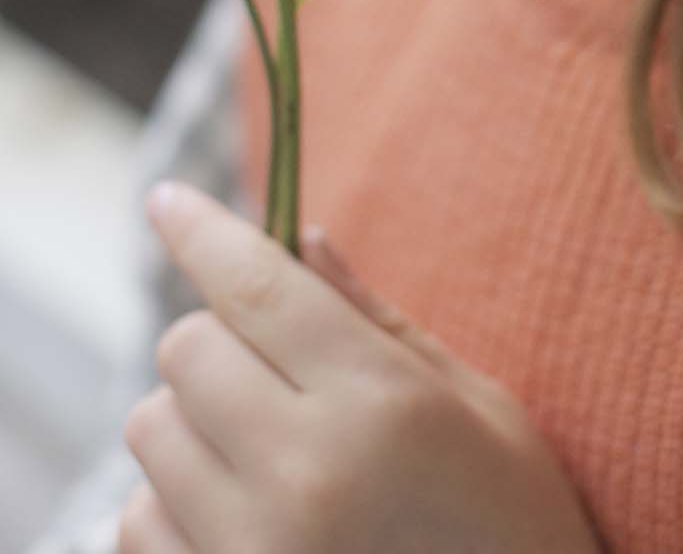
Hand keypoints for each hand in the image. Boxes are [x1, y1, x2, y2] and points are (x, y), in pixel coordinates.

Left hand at [117, 182, 602, 553]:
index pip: (257, 287)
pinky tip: (240, 513)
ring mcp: (253, 551)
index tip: (166, 198)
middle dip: (218, 336)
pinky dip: (172, 502)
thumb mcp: (475, 405)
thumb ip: (377, 321)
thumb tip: (302, 239)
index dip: (202, 230)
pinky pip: (136, 523)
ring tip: (261, 447)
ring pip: (150, 433)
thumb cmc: (512, 522)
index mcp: (380, 403)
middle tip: (270, 363)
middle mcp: (304, 474)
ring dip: (191, 421)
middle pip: (186, 351)